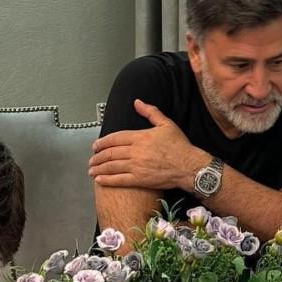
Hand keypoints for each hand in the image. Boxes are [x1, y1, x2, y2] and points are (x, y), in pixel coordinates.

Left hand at [89, 100, 203, 189]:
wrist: (190, 166)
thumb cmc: (180, 146)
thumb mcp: (166, 124)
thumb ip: (150, 112)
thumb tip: (137, 102)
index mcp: (140, 137)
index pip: (114, 138)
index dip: (102, 142)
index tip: (95, 145)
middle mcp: (135, 151)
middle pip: (110, 153)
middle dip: (97, 156)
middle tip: (91, 159)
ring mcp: (137, 166)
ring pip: (111, 166)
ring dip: (98, 168)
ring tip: (91, 169)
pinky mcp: (140, 179)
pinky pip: (119, 180)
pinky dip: (107, 180)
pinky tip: (99, 179)